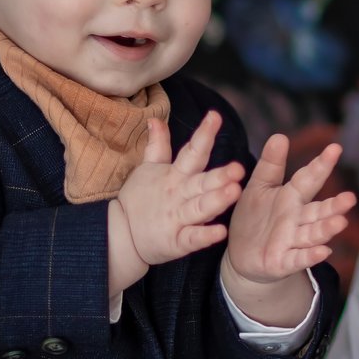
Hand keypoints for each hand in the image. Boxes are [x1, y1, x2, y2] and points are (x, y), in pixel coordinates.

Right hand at [109, 111, 241, 296]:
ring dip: (216, 201)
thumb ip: (157, 145)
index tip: (215, 116)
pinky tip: (221, 232)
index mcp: (174, 176)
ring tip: (233, 191)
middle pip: (200, 182)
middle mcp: (178, 195)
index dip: (203, 134)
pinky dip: (205, 236)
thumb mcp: (147, 169)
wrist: (120, 235)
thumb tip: (155, 119)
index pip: (191, 152)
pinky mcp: (175, 241)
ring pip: (199, 208)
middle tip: (238, 168)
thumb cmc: (139, 200)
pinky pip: (192, 238)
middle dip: (219, 176)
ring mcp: (176, 219)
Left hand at [219, 134, 357, 326]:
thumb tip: (280, 136)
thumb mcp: (258, 187)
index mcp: (291, 197)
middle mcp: (297, 219)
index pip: (308, 179)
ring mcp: (292, 241)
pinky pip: (298, 258)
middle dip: (334, 206)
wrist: (241, 255)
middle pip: (318, 211)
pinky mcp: (282, 262)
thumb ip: (271, 165)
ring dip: (326, 229)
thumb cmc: (255, 217)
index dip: (321, 165)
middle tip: (349, 198)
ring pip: (313, 234)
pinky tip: (324, 251)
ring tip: (340, 221)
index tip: (335, 148)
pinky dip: (310, 255)